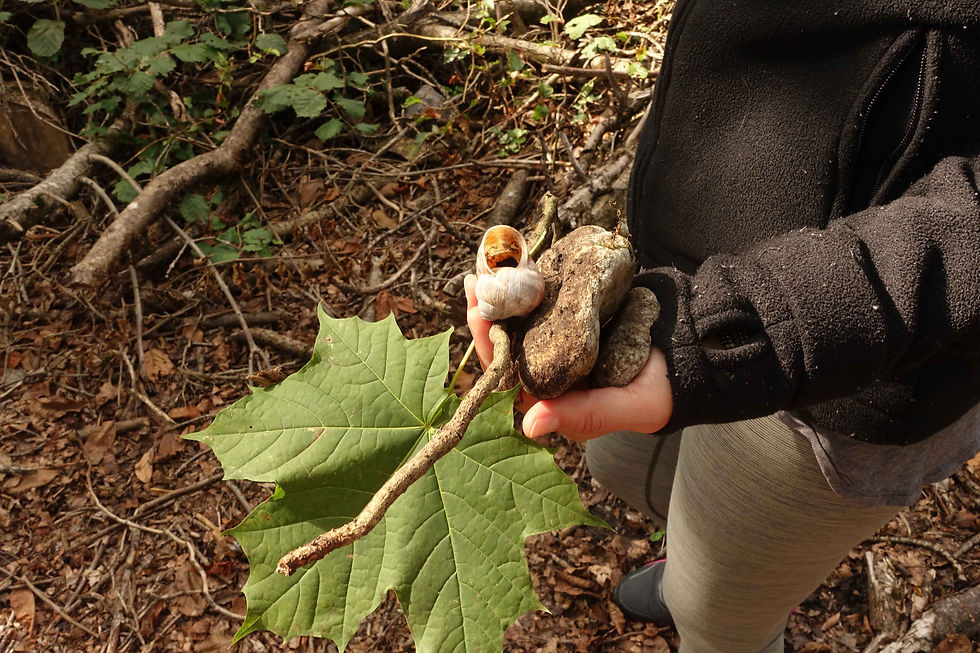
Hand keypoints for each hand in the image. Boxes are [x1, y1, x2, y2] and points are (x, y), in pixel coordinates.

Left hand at [465, 274, 673, 440]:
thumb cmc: (662, 389)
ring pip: (522, 314)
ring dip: (505, 287)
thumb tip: (530, 425)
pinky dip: (533, 275)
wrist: (693, 352)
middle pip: (508, 340)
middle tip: (477, 279)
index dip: (490, 345)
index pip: (509, 375)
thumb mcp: (631, 407)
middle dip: (489, 309)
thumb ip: (585, 416)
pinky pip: (546, 295)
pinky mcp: (573, 313)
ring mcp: (559, 338)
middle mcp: (549, 370)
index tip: (480, 315)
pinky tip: (520, 254)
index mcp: (552, 398)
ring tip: (491, 258)